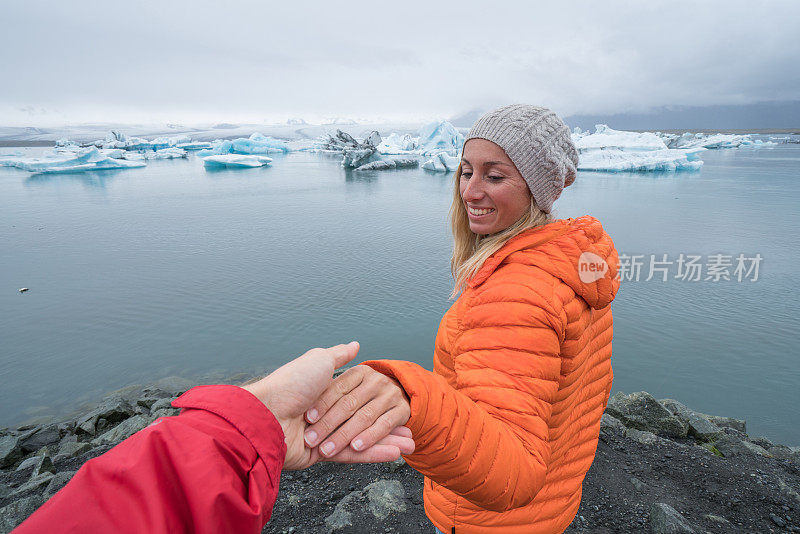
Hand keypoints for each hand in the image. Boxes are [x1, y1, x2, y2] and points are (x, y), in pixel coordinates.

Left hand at [241, 342, 413, 469]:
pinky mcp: (322, 454)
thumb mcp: (319, 361)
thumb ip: (339, 356)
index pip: (357, 398)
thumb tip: (355, 344)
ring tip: (412, 446)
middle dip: (387, 427)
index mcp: (325, 392)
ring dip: (387, 442)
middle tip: (411, 434)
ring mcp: (325, 434)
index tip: (398, 408)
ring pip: (362, 437)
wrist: (266, 415)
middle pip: (362, 419)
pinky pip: (354, 454)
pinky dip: (376, 452)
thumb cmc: (291, 385)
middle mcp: (326, 413)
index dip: (377, 403)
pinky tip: (397, 452)